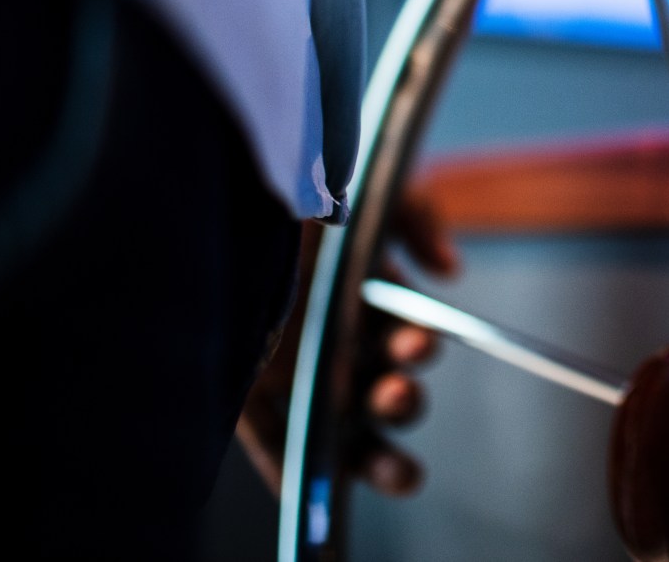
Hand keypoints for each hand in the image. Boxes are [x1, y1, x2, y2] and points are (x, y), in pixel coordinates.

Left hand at [235, 198, 460, 497]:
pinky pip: (275, 442)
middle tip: (398, 389)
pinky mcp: (245, 390)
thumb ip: (416, 216)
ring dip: (375, 453)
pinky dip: (296, 473)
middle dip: (402, 403)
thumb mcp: (364, 188)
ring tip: (392, 453)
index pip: (402, 341)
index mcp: (364, 298)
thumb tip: (449, 269)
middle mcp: (333, 339)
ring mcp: (293, 369)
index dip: (416, 350)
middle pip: (381, 393)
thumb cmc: (290, 182)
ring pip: (343, 428)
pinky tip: (313, 489)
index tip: (418, 344)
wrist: (219, 179)